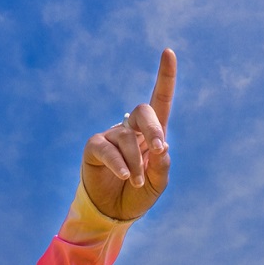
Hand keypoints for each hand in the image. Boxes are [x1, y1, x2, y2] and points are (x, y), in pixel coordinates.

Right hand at [81, 49, 175, 222]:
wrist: (113, 213)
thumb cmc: (138, 194)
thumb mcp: (157, 182)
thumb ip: (161, 166)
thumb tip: (162, 147)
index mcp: (152, 133)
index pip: (160, 100)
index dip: (165, 76)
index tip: (169, 51)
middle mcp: (132, 128)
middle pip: (144, 111)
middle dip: (153, 129)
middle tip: (159, 149)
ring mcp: (112, 136)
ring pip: (126, 137)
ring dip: (136, 161)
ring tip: (137, 181)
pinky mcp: (94, 147)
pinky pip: (107, 148)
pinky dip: (118, 162)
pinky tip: (125, 175)